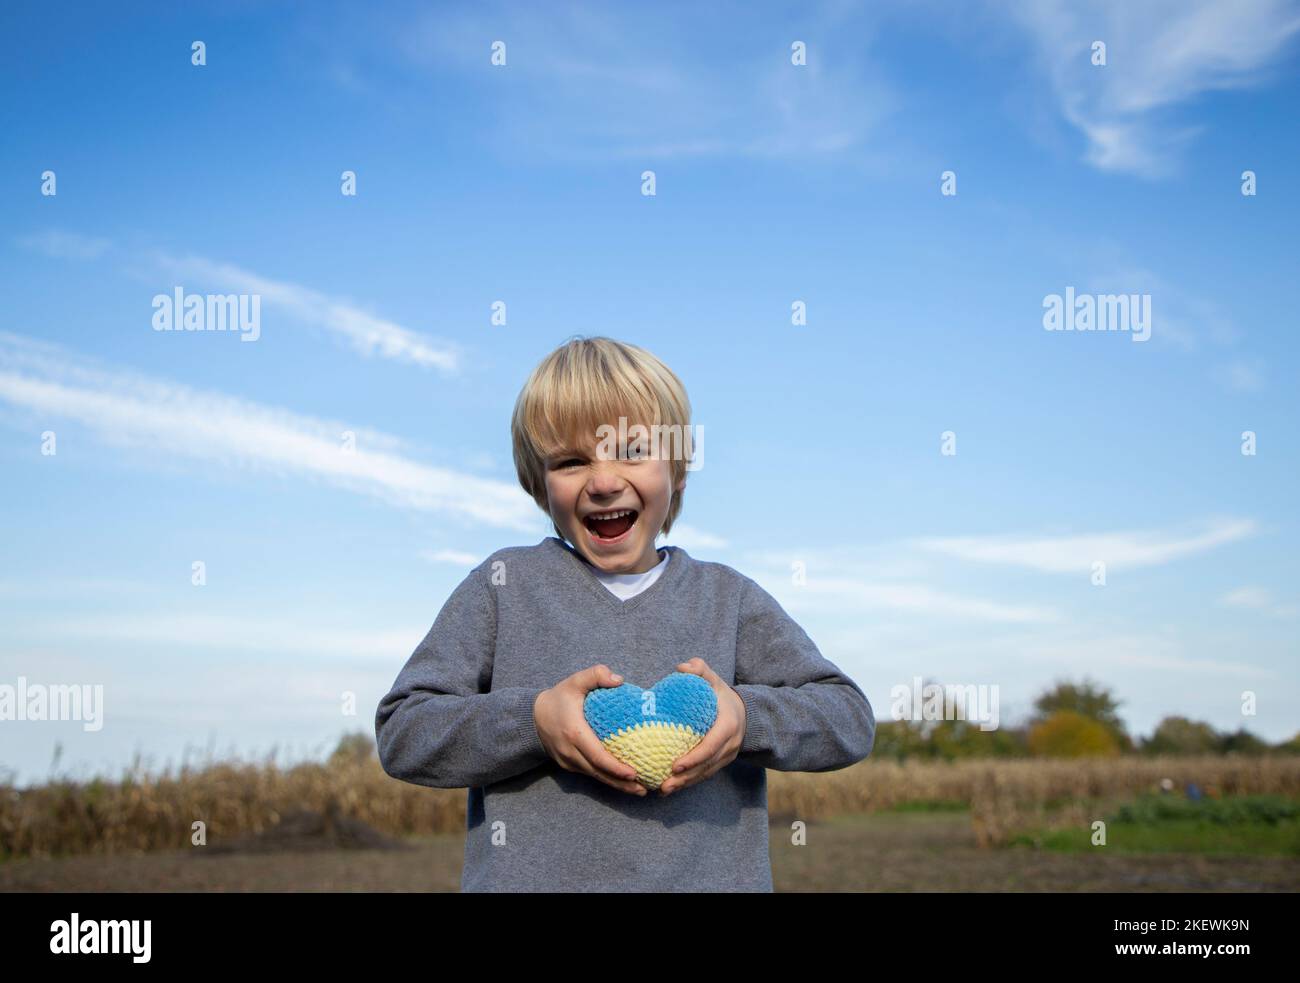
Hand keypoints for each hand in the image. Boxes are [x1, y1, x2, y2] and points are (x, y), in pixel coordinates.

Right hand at [533, 664, 646, 795]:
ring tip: (639, 790)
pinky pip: (590, 774)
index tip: (634, 773)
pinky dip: (606, 779)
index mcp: (575, 733)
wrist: (533, 717)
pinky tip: (622, 782)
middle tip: (645, 788)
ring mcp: (568, 761)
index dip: (616, 768)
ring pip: (595, 777)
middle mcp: (571, 752)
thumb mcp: (575, 681)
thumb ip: (596, 675)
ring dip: (616, 785)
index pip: (598, 756)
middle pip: (599, 772)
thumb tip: (620, 680)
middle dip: (622, 783)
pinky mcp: (568, 765)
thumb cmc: (558, 698)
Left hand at [660, 657, 745, 795]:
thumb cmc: (721, 694)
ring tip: (663, 791)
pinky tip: (671, 788)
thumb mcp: (713, 678)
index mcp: (728, 725)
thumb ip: (699, 669)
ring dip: (685, 784)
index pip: (711, 746)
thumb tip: (682, 668)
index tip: (674, 765)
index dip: (694, 758)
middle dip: (685, 778)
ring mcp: (727, 756)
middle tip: (663, 786)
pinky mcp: (722, 762)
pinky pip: (705, 775)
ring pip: (706, 774)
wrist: (744, 711)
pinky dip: (689, 782)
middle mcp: (730, 744)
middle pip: (706, 766)